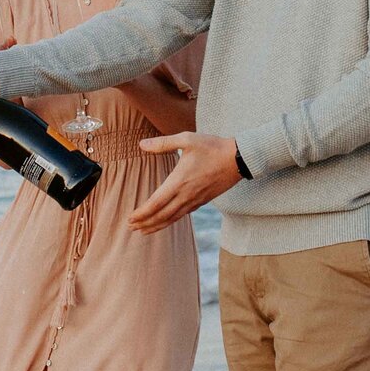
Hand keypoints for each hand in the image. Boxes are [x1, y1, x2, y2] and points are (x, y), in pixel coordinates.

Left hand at [127, 133, 241, 232]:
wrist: (238, 158)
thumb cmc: (212, 146)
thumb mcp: (187, 139)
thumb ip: (163, 143)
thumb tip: (141, 144)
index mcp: (179, 181)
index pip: (156, 203)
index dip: (142, 213)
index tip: (130, 218)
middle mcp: (186, 195)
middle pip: (162, 215)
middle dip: (145, 223)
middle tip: (131, 228)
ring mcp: (195, 200)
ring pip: (173, 218)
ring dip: (157, 225)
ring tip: (144, 231)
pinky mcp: (203, 201)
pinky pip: (183, 215)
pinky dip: (171, 221)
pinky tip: (166, 221)